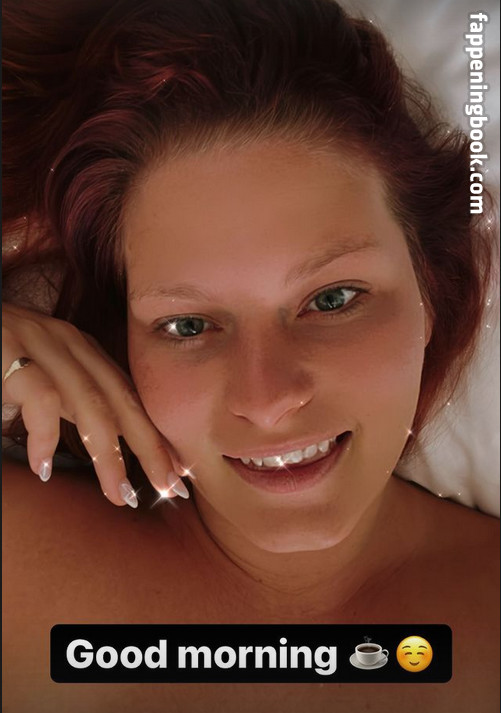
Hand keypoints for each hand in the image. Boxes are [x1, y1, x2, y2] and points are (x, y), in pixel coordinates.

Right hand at [2, 303, 188, 506]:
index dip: (157, 434)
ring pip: (90, 403)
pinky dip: (46, 437)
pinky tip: (43, 468)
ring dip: (109, 454)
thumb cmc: (1, 357)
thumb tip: (107, 446)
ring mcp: (43, 346)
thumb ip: (74, 404)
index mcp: (85, 351)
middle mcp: (71, 344)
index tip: (178, 472)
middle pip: (123, 400)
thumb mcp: (46, 379)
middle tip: (170, 488)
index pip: (131, 396)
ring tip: (119, 494)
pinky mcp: (11, 353)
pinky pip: (41, 399)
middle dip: (151, 447)